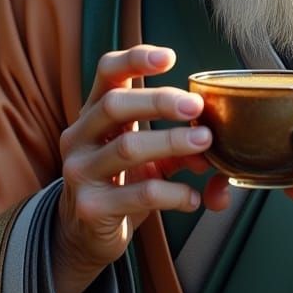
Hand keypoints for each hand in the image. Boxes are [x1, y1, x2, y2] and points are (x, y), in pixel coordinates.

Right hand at [51, 45, 214, 292]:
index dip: (134, 59)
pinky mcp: (90, 208)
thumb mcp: (147, 155)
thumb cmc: (121, 181)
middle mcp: (79, 137)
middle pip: (114, 104)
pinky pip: (138, 194)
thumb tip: (213, 143)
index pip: (106, 73)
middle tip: (196, 107)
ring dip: (171, 142)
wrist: (85, 235)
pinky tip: (193, 198)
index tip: (169, 57)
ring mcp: (80, 172)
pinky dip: (172, 193)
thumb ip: (177, 146)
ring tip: (205, 144)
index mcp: (93, 113)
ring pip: (127, 148)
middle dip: (159, 101)